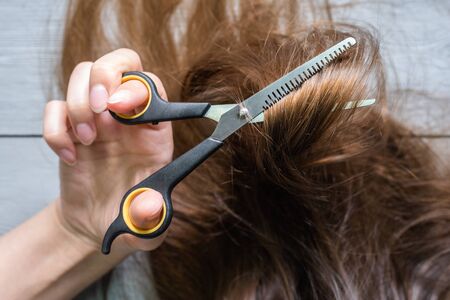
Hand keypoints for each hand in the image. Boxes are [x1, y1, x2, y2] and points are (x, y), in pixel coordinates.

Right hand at [43, 49, 172, 254]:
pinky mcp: (69, 129)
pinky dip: (55, 129)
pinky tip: (69, 157)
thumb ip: (152, 218)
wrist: (96, 223)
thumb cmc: (129, 218)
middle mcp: (127, 117)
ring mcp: (96, 119)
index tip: (118, 108)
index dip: (137, 87)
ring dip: (79, 102)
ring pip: (84, 74)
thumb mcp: (148, 226)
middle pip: (121, 62)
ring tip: (87, 140)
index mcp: (154, 131)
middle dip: (106, 75)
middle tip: (100, 108)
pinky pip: (54, 107)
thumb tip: (148, 206)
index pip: (152, 85)